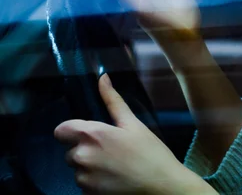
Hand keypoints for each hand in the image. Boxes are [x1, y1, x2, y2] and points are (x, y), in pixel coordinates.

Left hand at [55, 74, 217, 194]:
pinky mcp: (87, 194)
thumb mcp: (133, 124)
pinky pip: (84, 185)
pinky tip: (114, 179)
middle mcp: (82, 156)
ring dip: (90, 167)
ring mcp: (83, 178)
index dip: (72, 131)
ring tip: (115, 166)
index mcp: (92, 135)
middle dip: (86, 149)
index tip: (88, 134)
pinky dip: (95, 182)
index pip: (61, 130)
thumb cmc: (150, 152)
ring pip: (78, 168)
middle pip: (71, 150)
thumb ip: (113, 101)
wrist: (161, 185)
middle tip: (111, 151)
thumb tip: (103, 78)